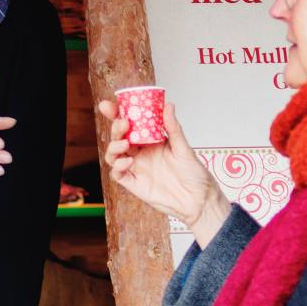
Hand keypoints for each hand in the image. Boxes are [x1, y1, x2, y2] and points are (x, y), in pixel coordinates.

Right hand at [97, 98, 231, 245]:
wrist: (197, 200)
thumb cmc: (193, 174)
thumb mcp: (184, 148)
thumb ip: (173, 128)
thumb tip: (168, 106)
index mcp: (150, 140)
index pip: (130, 124)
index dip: (116, 114)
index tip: (109, 105)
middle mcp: (140, 152)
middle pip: (119, 136)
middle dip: (115, 128)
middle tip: (123, 123)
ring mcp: (135, 167)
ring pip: (114, 154)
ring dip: (114, 146)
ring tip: (125, 144)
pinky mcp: (133, 183)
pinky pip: (117, 173)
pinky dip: (118, 166)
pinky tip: (128, 162)